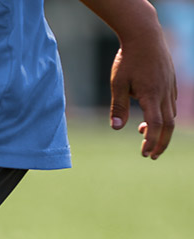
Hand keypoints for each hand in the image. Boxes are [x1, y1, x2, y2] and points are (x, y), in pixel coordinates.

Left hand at [109, 36, 176, 158]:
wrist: (144, 34)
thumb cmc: (128, 59)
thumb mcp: (117, 84)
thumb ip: (118, 107)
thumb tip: (116, 128)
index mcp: (151, 95)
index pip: (155, 125)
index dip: (151, 142)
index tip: (145, 154)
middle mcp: (164, 93)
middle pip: (168, 125)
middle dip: (161, 143)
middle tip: (152, 156)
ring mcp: (169, 87)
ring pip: (171, 115)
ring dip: (160, 129)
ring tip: (142, 134)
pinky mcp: (170, 82)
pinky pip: (171, 104)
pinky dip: (163, 116)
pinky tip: (151, 116)